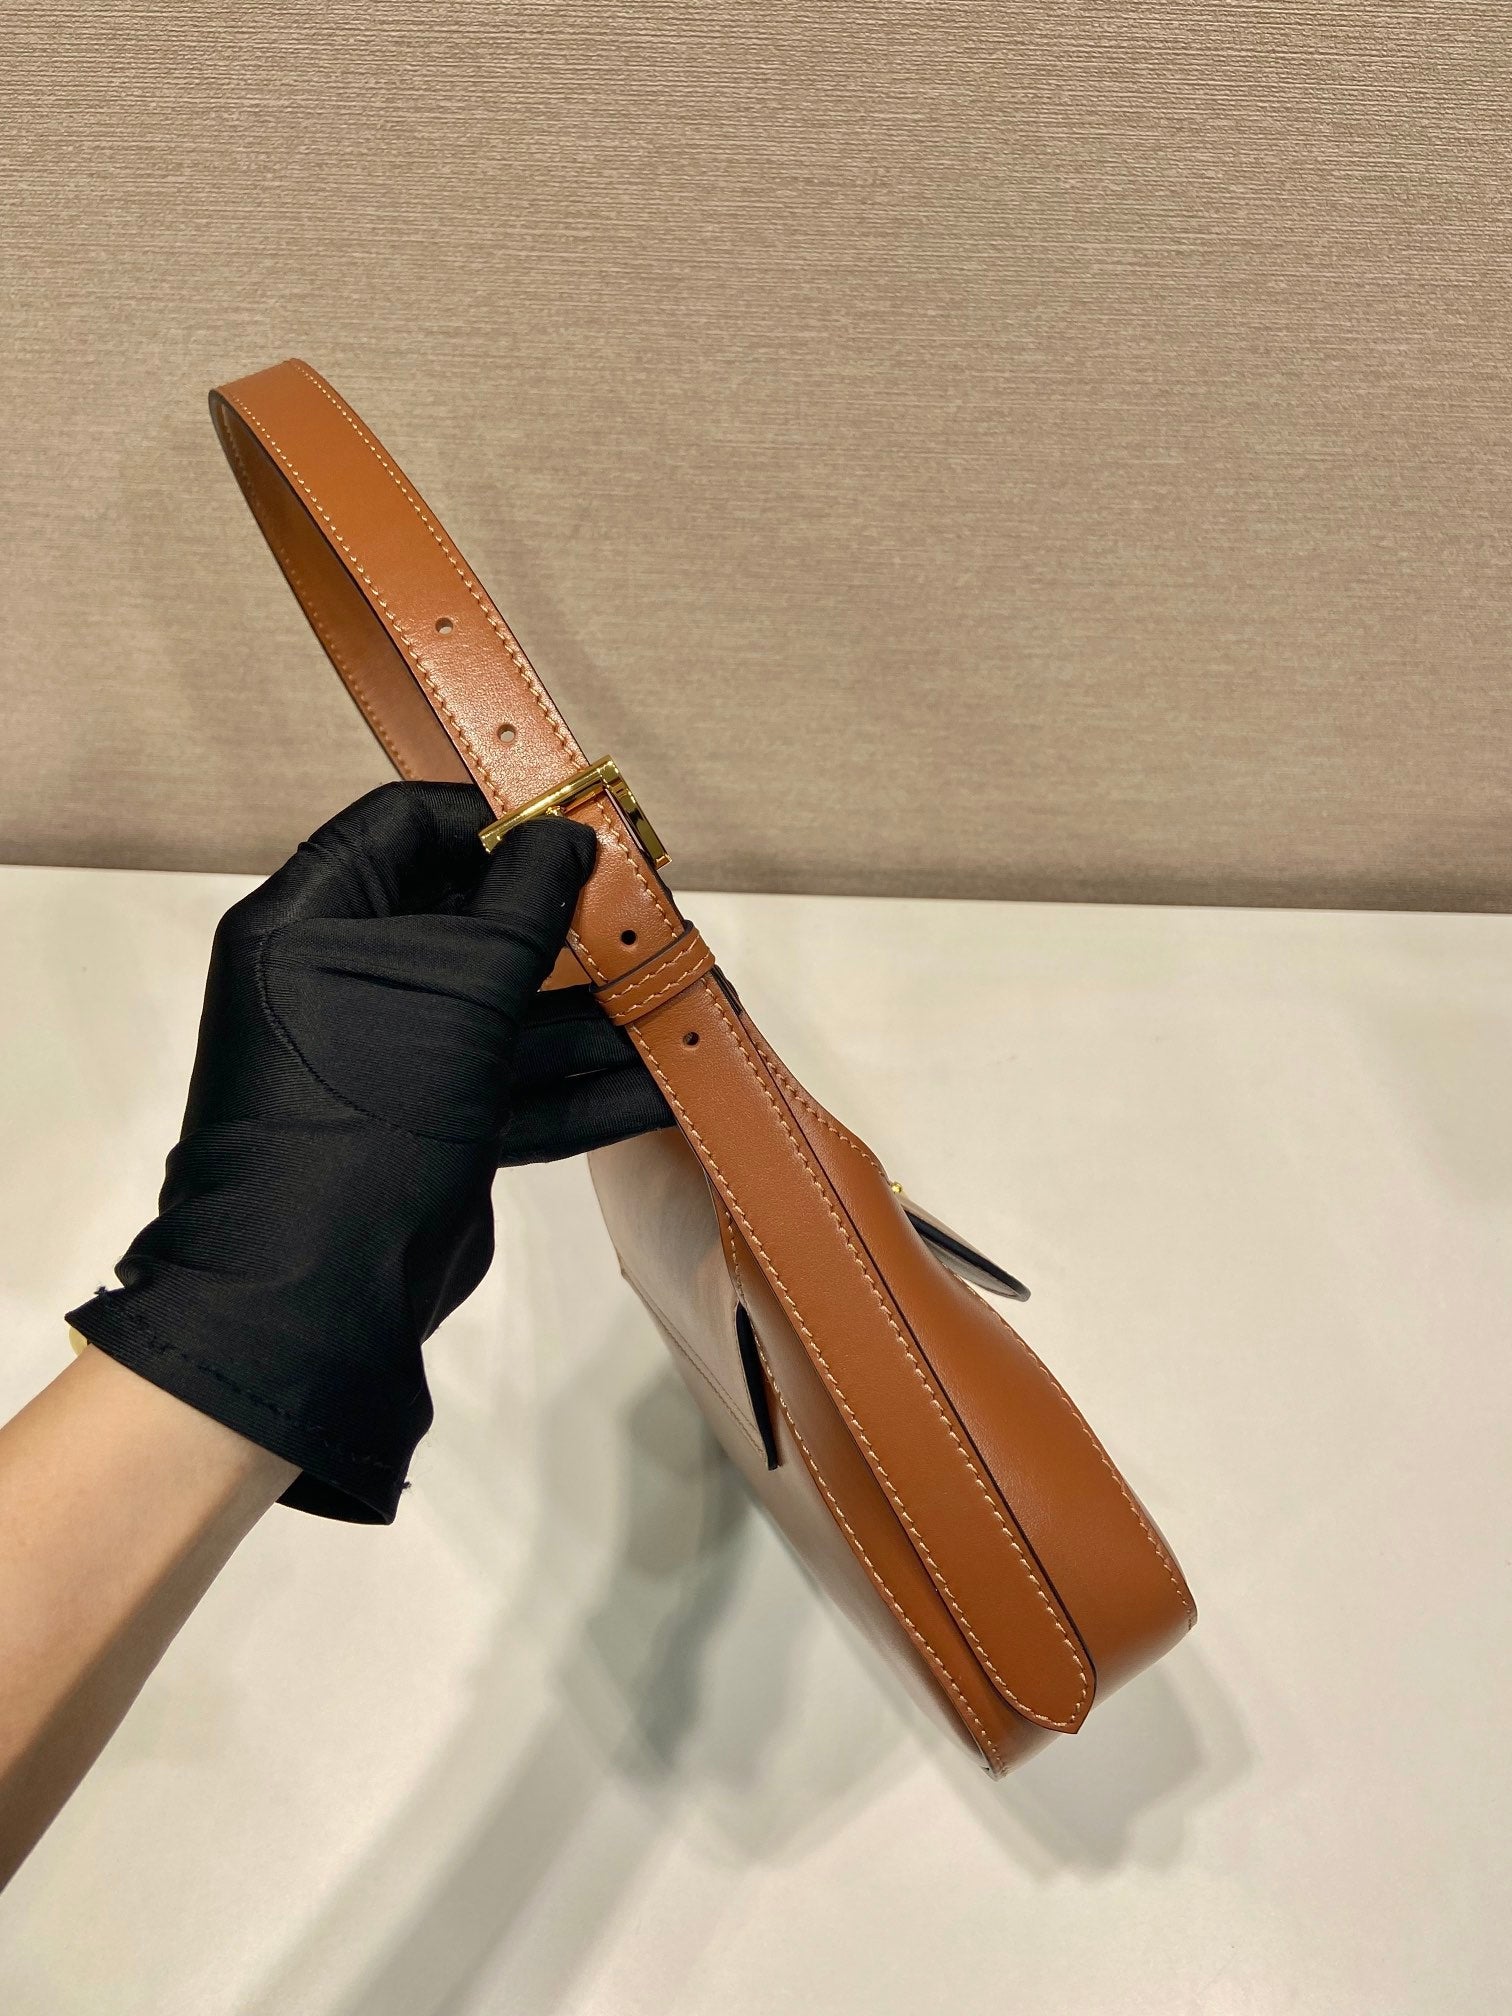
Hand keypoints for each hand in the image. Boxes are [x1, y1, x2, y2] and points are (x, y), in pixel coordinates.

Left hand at [66, 782, 670, 1521]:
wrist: (319, 1293)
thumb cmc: (363, 1115)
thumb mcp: (457, 987)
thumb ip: (522, 904)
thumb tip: (568, 838)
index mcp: (311, 921)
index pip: (402, 826)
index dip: (491, 820)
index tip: (577, 830)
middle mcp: (345, 982)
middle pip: (471, 922)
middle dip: (568, 928)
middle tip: (650, 921)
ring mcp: (394, 1059)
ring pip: (509, 1012)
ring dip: (597, 1016)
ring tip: (683, 1011)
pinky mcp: (435, 1125)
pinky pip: (518, 1086)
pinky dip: (584, 1088)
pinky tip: (660, 1086)